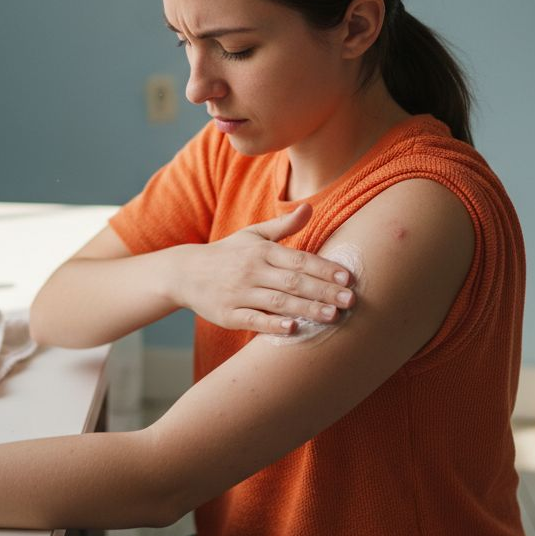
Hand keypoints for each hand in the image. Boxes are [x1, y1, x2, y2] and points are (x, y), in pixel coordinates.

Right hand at [172, 203, 355, 333]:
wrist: (184, 273)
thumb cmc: (227, 254)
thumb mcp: (252, 235)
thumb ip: (284, 226)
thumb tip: (310, 207)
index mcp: (261, 250)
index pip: (299, 259)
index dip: (324, 269)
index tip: (348, 278)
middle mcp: (252, 270)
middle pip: (293, 281)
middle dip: (323, 291)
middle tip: (350, 301)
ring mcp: (239, 293)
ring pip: (278, 302)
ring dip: (306, 309)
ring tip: (332, 316)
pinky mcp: (228, 314)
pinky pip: (253, 320)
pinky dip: (272, 325)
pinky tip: (293, 328)